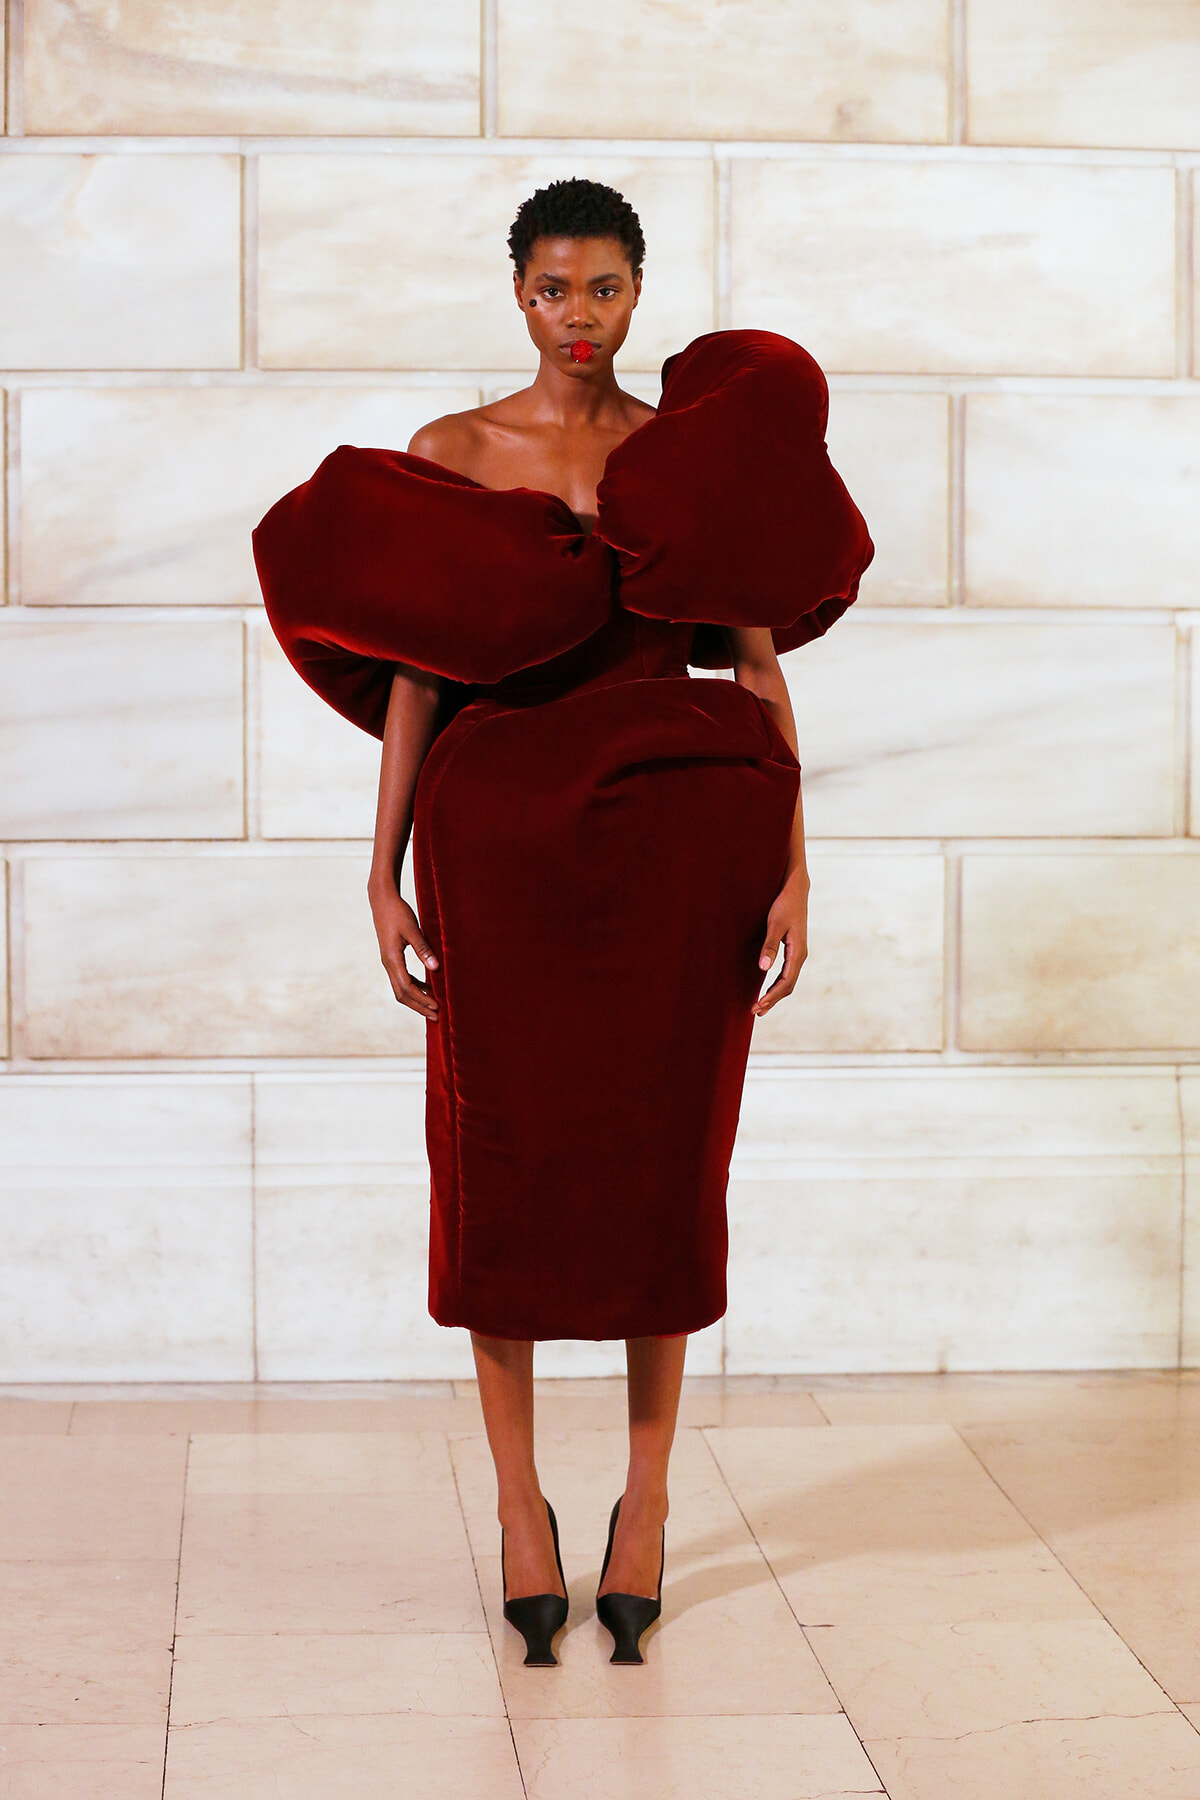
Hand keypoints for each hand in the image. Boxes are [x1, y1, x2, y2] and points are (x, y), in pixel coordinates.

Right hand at [368, 882, 439, 1020]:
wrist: (382, 900)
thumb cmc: (398, 913)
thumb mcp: (413, 929)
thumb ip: (423, 949)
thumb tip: (435, 969)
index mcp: (392, 959)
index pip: (407, 988)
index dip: (422, 1000)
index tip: (437, 1006)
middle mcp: (388, 964)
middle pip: (402, 994)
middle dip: (419, 1006)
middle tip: (437, 1016)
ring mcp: (389, 962)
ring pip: (401, 989)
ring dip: (417, 999)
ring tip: (434, 1006)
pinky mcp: (392, 958)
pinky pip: (402, 979)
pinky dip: (415, 987)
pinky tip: (427, 988)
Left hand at [752, 873, 808, 1015]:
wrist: (795, 890)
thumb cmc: (784, 905)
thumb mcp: (775, 924)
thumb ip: (770, 946)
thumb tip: (763, 968)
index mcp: (798, 953)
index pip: (785, 983)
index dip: (772, 997)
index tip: (758, 1006)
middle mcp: (800, 956)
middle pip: (788, 986)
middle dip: (773, 1000)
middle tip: (755, 1011)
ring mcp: (798, 954)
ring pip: (788, 981)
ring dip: (775, 995)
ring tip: (761, 1006)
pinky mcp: (793, 950)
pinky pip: (787, 974)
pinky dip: (777, 985)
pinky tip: (767, 989)